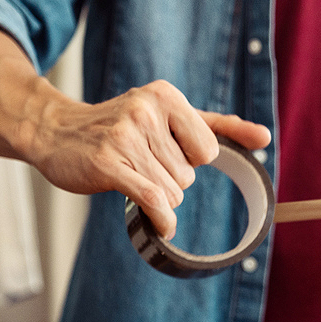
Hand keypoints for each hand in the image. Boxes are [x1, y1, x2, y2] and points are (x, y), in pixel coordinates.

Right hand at [0, 21, 271, 239]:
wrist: (54, 132)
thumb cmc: (116, 127)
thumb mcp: (168, 115)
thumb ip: (219, 126)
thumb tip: (266, 138)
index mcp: (166, 96)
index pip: (208, 150)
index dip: (189, 161)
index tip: (163, 151)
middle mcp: (147, 111)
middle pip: (188, 174)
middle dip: (168, 178)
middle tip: (137, 163)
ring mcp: (126, 137)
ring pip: (172, 192)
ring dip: (155, 195)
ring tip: (127, 174)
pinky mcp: (110, 164)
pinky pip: (155, 201)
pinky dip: (162, 220)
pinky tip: (160, 225)